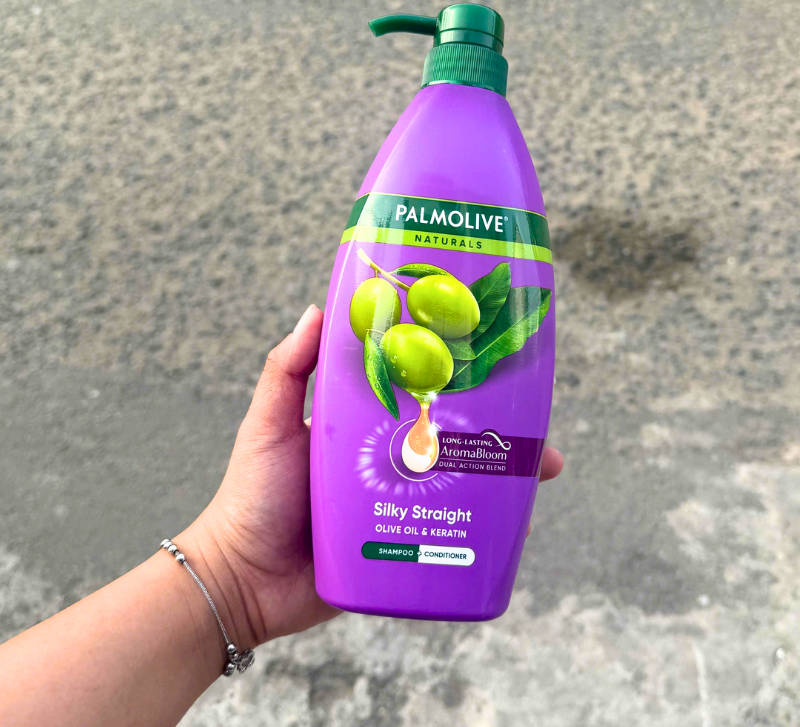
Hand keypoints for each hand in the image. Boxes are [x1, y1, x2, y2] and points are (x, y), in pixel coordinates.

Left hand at [179, 305, 563, 649]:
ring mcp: (397, 503)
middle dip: (497, 428)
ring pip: (461, 482)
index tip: (490, 361)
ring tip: (540, 469)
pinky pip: (452, 532)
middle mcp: (385, 458)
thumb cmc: (251, 496)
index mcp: (361, 424)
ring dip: (503, 476)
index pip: (415, 392)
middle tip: (535, 424)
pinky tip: (516, 526)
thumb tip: (317, 311)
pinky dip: (487, 529)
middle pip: (450, 436)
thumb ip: (286, 370)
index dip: (453, 378)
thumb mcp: (267, 424)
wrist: (243, 581)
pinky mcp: (402, 544)